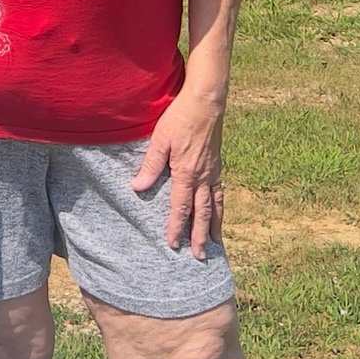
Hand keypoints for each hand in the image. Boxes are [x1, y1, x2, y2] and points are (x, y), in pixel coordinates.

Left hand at [131, 89, 225, 256]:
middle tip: (199, 257)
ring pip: (215, 205)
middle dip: (199, 236)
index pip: (180, 207)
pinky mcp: (218, 164)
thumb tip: (138, 189)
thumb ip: (151, 165)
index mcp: (186, 173)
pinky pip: (221, 192)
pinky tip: (219, 213)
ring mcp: (213, 171)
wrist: (207, 101)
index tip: (173, 245)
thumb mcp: (160, 139)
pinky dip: (221, 207)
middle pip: (201, 213)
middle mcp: (203, 176)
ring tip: (215, 244)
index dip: (176, 227)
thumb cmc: (180, 117)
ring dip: (214, 226)